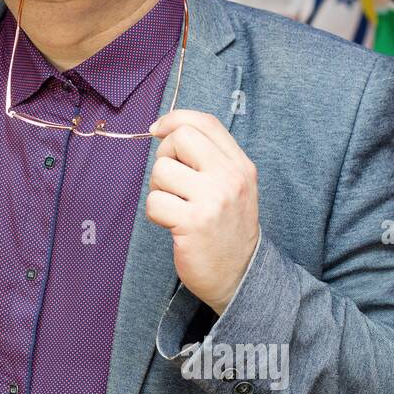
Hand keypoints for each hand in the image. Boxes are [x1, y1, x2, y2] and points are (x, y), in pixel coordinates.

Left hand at [146, 110, 259, 313]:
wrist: (240, 275)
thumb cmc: (226, 227)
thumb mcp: (232, 186)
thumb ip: (208, 157)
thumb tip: (165, 128)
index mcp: (240, 165)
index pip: (205, 122)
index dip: (174, 119)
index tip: (157, 130)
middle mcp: (230, 178)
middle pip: (180, 138)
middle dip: (164, 156)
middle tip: (171, 182)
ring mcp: (212, 200)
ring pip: (160, 171)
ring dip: (158, 190)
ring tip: (176, 206)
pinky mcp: (192, 223)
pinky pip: (153, 203)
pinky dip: (156, 214)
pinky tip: (173, 224)